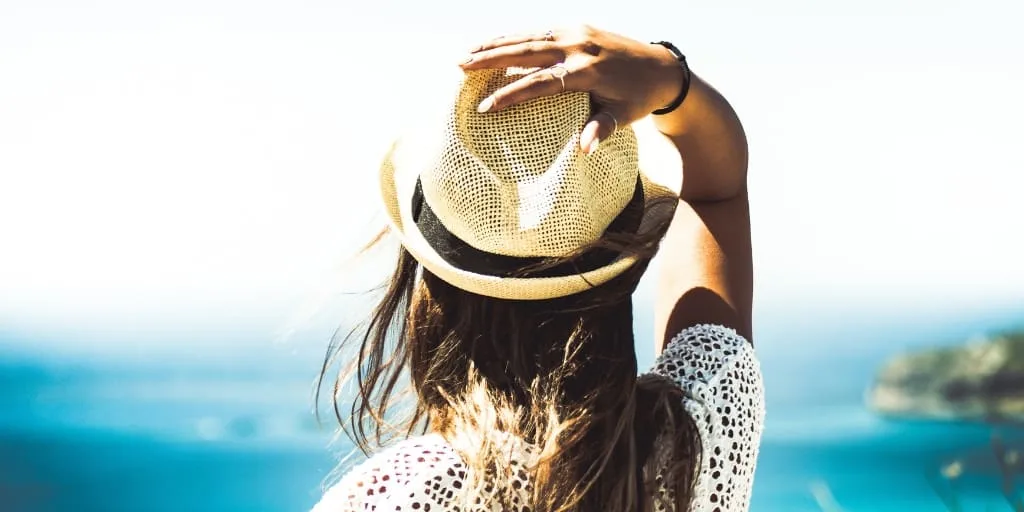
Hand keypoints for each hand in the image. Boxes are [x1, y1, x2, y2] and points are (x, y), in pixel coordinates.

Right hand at [460, 25, 684, 153]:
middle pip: (527, 52)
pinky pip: (539, 31)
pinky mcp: (577, 27)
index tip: (485, 107)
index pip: (541, 84)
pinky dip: (514, 37)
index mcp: (589, 72)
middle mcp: (579, 47)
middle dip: (491, 58)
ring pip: (529, 37)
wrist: (661, 67)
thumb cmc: (639, 99)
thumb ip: (602, 129)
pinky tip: (493, 43)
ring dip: (496, 44)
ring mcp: (577, 33)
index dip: (511, 95)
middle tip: (460, 66)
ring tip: (467, 53)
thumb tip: (584, 152)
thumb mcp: (624, 117)